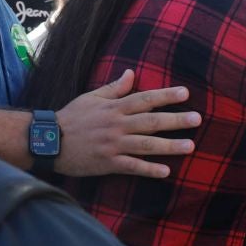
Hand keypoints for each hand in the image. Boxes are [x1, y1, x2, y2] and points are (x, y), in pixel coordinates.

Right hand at [55, 69, 200, 179]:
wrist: (48, 141)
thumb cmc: (71, 118)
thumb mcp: (91, 98)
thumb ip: (114, 88)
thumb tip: (131, 73)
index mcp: (114, 108)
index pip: (145, 99)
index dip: (166, 95)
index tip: (186, 93)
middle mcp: (116, 125)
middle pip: (151, 121)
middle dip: (176, 120)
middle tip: (197, 119)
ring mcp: (113, 144)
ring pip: (146, 144)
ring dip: (170, 146)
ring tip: (191, 146)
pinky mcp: (108, 162)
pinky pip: (132, 166)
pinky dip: (149, 169)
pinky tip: (166, 171)